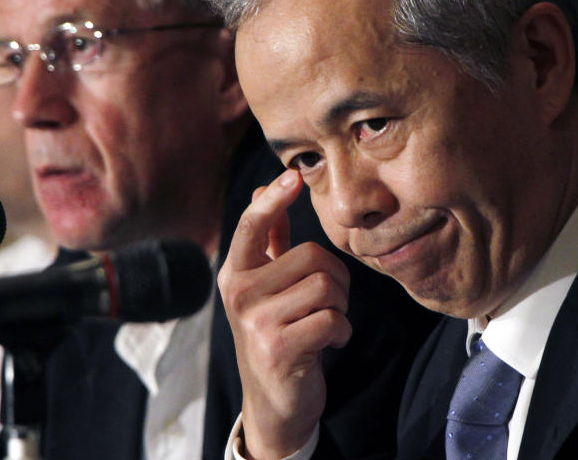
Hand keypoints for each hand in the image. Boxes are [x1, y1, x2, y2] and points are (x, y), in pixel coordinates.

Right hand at [219, 169, 351, 459]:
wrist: (274, 403)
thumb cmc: (276, 334)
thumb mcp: (265, 288)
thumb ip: (268, 242)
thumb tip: (268, 188)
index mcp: (235, 274)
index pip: (251, 227)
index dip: (273, 200)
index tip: (292, 175)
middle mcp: (239, 294)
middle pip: (312, 257)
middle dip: (336, 278)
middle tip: (327, 302)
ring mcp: (256, 322)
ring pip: (326, 287)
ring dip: (341, 305)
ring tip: (326, 322)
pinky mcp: (279, 349)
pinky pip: (333, 319)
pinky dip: (342, 331)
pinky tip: (329, 342)